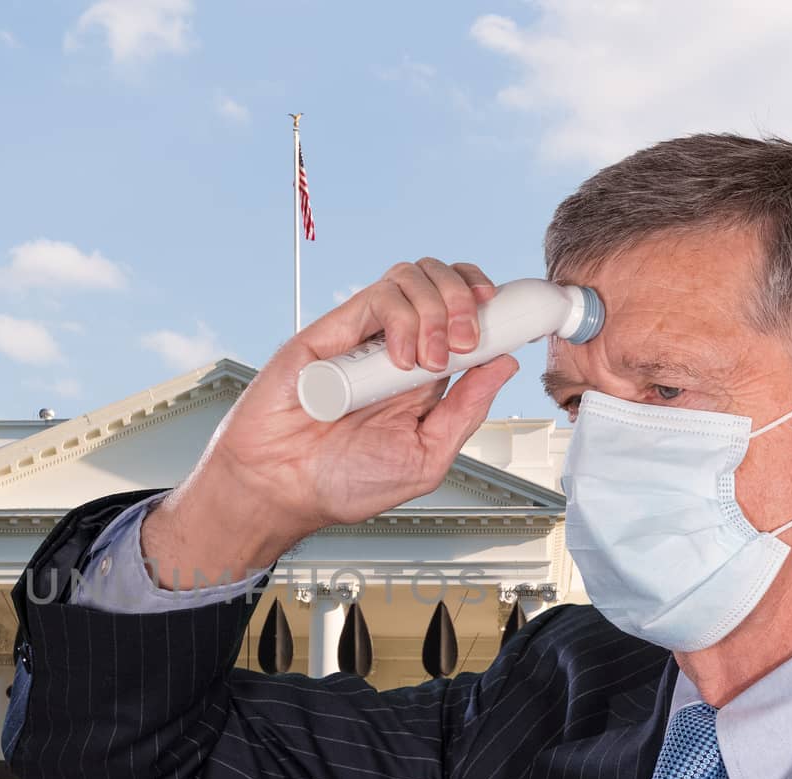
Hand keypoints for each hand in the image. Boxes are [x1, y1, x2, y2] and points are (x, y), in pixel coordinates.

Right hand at [142, 258, 519, 587]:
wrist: (282, 488)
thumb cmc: (342, 482)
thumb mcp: (425, 458)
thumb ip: (465, 412)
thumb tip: (503, 365)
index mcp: (422, 376)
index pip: (464, 313)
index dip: (488, 305)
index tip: (509, 319)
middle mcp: (395, 347)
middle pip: (443, 282)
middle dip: (468, 300)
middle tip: (468, 341)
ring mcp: (365, 336)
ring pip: (414, 277)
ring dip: (438, 307)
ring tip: (431, 357)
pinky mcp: (334, 329)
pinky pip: (380, 295)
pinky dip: (402, 318)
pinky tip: (400, 359)